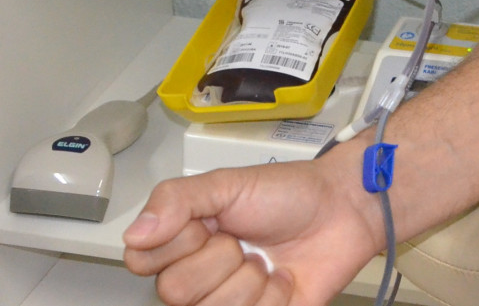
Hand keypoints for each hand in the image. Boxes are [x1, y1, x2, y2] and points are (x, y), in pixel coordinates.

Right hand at [123, 160, 381, 305]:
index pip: (142, 260)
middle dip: (219, 259)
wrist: (343, 210)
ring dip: (249, 280)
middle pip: (174, 291)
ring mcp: (230, 298)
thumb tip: (134, 235)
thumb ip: (176, 200)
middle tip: (244, 240)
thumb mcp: (227, 184)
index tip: (207, 224)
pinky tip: (283, 280)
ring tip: (267, 259)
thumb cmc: (288, 193)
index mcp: (185, 238)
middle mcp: (201, 272)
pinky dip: (273, 298)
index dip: (176, 244)